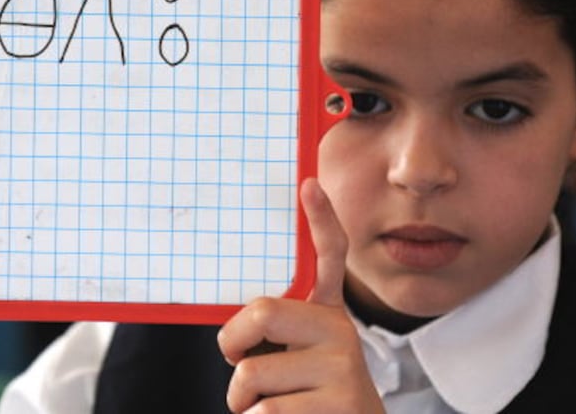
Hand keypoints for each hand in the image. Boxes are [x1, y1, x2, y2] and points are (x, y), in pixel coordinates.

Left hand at [218, 178, 383, 413]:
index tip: (309, 184)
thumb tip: (230, 332)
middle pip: (263, 312)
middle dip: (232, 343)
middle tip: (236, 362)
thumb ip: (275, 334)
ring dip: (241, 401)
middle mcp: (342, 332)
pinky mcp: (342, 402)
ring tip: (269, 407)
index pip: (329, 256)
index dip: (321, 220)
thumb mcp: (296, 359)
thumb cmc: (308, 400)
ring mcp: (345, 367)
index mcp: (327, 315)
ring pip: (252, 374)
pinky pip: (265, 411)